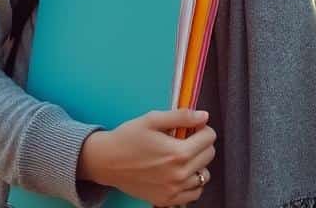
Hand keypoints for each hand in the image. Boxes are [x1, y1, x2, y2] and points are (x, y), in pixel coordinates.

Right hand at [78, 109, 215, 206]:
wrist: (106, 162)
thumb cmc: (127, 138)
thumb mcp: (152, 119)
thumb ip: (181, 116)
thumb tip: (204, 116)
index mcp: (178, 153)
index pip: (209, 138)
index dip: (202, 128)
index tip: (191, 127)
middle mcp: (179, 174)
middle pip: (209, 155)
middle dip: (201, 143)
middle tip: (184, 139)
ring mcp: (173, 190)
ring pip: (204, 175)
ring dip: (199, 164)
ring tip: (182, 157)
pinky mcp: (167, 200)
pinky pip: (194, 193)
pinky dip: (192, 183)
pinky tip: (181, 172)